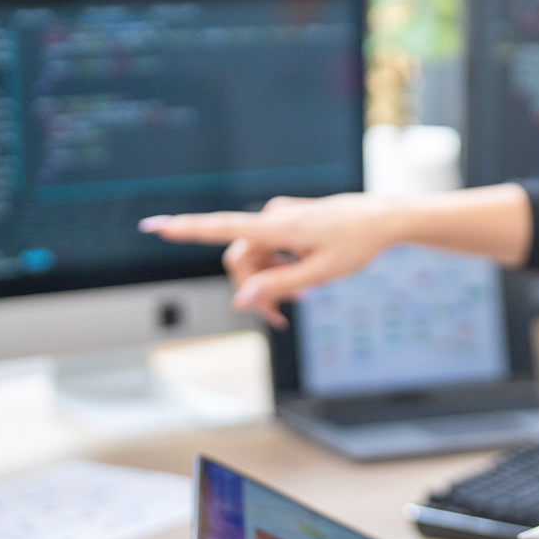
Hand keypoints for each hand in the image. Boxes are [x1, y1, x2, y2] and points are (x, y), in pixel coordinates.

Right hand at [140, 193, 408, 327]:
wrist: (382, 220)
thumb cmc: (356, 246)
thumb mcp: (320, 274)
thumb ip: (279, 286)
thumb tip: (240, 301)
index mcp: (279, 227)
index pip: (223, 228)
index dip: (187, 230)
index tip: (156, 227)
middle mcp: (273, 217)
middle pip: (240, 258)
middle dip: (253, 291)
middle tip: (279, 321)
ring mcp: (280, 217)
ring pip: (255, 258)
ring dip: (268, 284)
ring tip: (296, 306)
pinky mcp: (287, 221)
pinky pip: (269, 251)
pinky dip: (278, 271)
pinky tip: (301, 286)